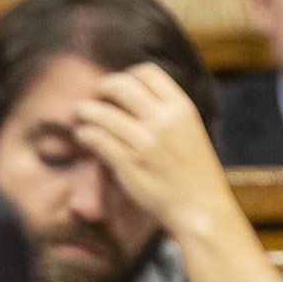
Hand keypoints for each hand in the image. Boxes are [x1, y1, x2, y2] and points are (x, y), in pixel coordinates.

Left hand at [71, 63, 230, 240]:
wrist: (201, 209)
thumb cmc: (196, 173)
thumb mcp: (191, 131)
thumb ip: (167, 113)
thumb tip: (133, 96)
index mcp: (181, 109)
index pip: (148, 73)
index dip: (129, 74)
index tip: (120, 86)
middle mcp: (163, 121)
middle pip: (122, 86)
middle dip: (104, 87)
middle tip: (97, 95)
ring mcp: (145, 143)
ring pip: (103, 113)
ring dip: (86, 110)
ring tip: (81, 113)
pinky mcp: (129, 164)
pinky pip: (98, 139)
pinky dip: (85, 134)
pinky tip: (83, 135)